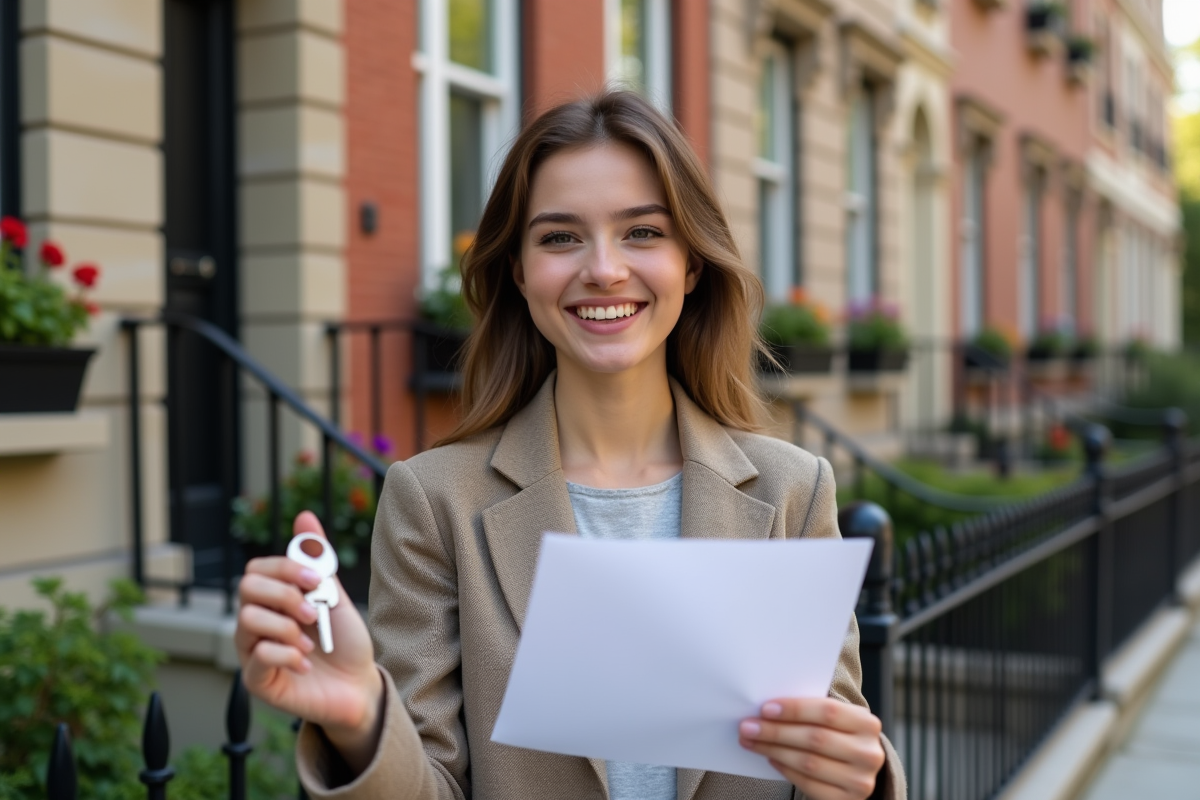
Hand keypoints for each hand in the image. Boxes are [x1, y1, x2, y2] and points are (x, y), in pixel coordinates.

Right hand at [235, 511, 383, 767]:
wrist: (357, 686)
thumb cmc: (343, 641)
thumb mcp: (334, 595)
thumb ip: (317, 559)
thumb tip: (304, 516)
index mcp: (273, 598)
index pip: (257, 568)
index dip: (286, 569)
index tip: (316, 581)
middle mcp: (256, 621)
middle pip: (246, 588)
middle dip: (284, 595)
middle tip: (312, 613)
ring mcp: (252, 650)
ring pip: (247, 620)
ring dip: (286, 627)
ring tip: (310, 643)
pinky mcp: (256, 679)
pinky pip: (257, 657)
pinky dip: (288, 656)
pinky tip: (306, 663)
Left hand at [738, 697, 884, 799]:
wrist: (857, 771)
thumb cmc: (838, 737)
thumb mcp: (835, 721)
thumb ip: (811, 713)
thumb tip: (768, 710)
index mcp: (867, 723)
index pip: (827, 711)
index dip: (795, 709)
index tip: (765, 709)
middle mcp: (868, 753)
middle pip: (815, 738)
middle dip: (776, 731)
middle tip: (748, 727)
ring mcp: (860, 780)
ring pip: (808, 762)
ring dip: (774, 750)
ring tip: (751, 742)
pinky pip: (808, 784)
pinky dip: (785, 770)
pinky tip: (771, 759)